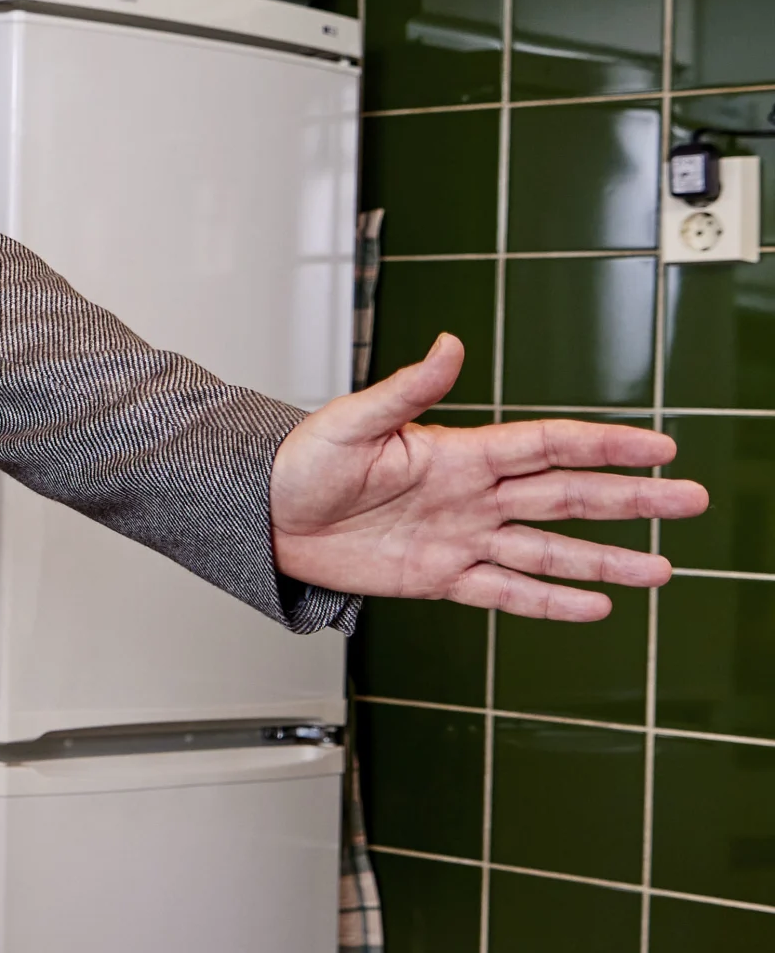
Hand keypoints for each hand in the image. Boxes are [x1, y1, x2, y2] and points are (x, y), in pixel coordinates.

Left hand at [270, 334, 705, 618]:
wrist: (263, 516)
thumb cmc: (299, 463)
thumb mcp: (351, 423)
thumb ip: (406, 390)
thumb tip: (450, 345)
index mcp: (458, 453)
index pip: (549, 446)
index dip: (605, 447)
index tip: (660, 447)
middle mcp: (471, 496)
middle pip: (567, 496)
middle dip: (631, 500)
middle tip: (691, 501)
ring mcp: (461, 537)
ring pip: (549, 550)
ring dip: (605, 560)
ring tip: (662, 569)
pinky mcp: (439, 577)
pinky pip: (505, 592)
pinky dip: (549, 601)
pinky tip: (595, 607)